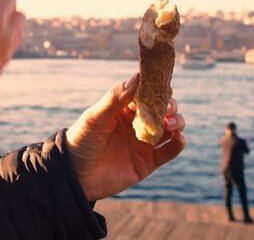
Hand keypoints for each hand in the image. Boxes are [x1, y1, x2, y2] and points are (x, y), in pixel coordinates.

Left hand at [66, 73, 185, 200]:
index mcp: (123, 109)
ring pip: (170, 128)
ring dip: (176, 122)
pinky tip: (178, 137)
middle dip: (169, 105)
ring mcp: (144, 142)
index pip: (145, 93)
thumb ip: (116, 98)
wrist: (75, 177)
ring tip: (170, 124)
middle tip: (167, 107)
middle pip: (162, 109)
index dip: (156, 87)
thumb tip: (138, 76)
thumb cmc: (81, 141)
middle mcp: (136, 123)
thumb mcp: (96, 117)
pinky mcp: (149, 162)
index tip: (164, 84)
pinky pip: (169, 151)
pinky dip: (178, 143)